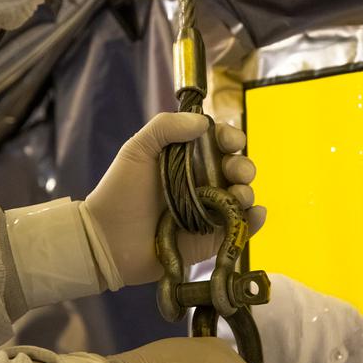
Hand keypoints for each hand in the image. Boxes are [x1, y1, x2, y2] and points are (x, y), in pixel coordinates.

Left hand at [83, 113, 265, 287]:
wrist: (107, 240)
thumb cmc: (119, 192)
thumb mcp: (137, 150)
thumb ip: (166, 127)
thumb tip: (203, 122)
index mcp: (186, 159)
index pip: (218, 142)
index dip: (229, 137)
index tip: (229, 141)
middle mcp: (201, 182)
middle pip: (236, 168)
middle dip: (243, 165)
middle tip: (236, 171)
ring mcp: (208, 211)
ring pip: (241, 196)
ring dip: (247, 191)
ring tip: (238, 195)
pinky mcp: (212, 239)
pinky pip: (241, 228)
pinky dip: (254, 220)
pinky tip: (256, 213)